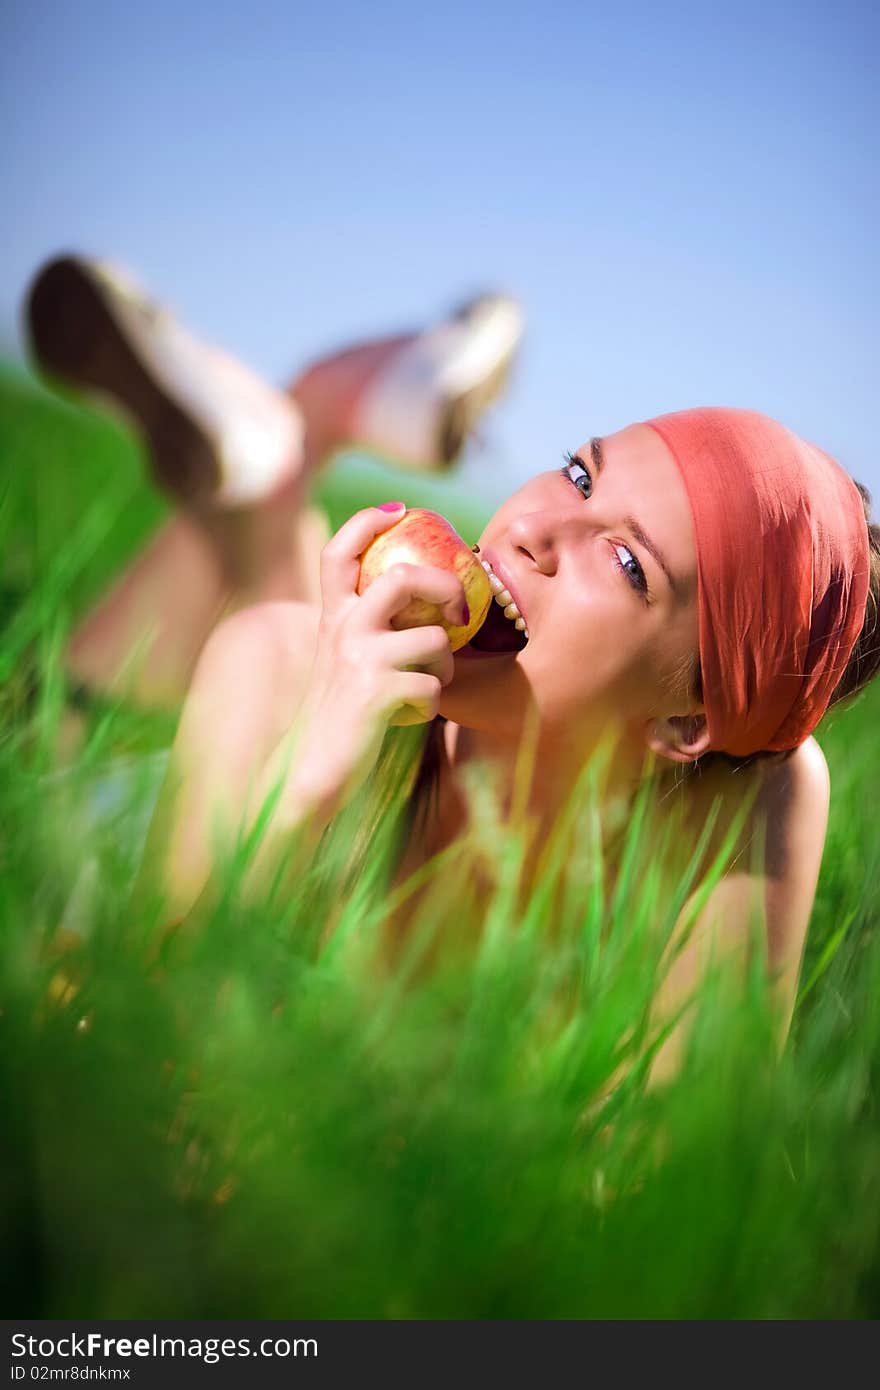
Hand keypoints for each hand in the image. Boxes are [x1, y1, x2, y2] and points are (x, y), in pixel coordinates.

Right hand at [290, 503, 467, 814]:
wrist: (310, 775)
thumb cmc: (340, 722)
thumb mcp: (344, 666)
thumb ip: (372, 634)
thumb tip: (429, 613)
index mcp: (332, 620)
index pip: (338, 553)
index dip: (366, 522)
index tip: (398, 511)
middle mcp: (342, 630)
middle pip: (402, 577)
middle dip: (443, 587)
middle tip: (460, 607)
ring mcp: (359, 658)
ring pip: (433, 641)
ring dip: (444, 667)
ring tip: (428, 687)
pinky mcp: (377, 691)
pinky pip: (433, 687)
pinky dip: (431, 706)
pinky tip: (410, 718)